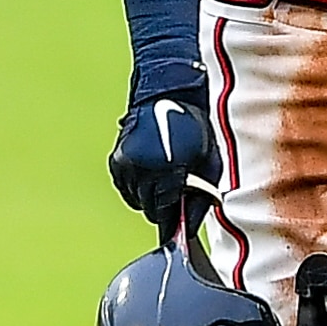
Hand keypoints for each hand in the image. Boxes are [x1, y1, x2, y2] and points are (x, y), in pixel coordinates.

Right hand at [109, 82, 223, 228]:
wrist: (168, 96)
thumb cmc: (196, 130)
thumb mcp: (211, 164)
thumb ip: (202, 199)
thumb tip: (189, 229)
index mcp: (167, 169)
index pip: (165, 213)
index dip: (174, 223)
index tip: (178, 229)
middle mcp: (142, 168)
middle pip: (150, 210)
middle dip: (165, 206)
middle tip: (178, 190)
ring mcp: (125, 165)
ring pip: (137, 201)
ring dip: (151, 196)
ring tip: (166, 176)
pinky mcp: (115, 161)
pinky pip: (126, 190)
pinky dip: (138, 187)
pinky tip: (152, 172)